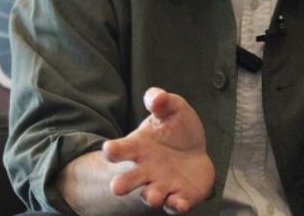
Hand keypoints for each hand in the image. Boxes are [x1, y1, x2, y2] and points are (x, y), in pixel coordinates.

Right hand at [101, 88, 214, 213]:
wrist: (195, 151)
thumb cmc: (175, 129)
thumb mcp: (171, 108)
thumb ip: (161, 100)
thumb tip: (157, 98)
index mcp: (137, 148)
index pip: (120, 150)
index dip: (112, 150)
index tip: (108, 150)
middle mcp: (145, 170)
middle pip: (128, 179)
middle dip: (122, 184)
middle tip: (116, 187)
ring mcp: (161, 185)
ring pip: (151, 196)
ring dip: (150, 197)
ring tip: (152, 196)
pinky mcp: (180, 196)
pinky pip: (175, 205)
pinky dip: (176, 205)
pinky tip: (179, 202)